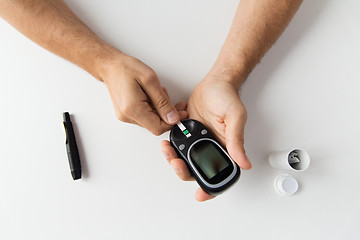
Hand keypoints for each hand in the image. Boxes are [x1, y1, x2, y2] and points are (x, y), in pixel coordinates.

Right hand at [103, 53, 186, 134]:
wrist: (110, 66)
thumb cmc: (126, 68)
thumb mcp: (150, 80)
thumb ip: (163, 102)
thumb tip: (173, 118)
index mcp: (133, 109)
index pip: (158, 128)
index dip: (172, 122)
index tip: (180, 113)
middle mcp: (127, 116)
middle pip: (155, 125)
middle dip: (168, 114)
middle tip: (175, 101)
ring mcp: (126, 116)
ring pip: (151, 121)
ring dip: (160, 110)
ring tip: (158, 93)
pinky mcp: (126, 114)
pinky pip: (145, 116)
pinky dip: (152, 108)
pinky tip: (151, 96)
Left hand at [161, 71, 250, 200]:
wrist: (214, 82)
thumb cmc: (227, 97)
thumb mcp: (235, 117)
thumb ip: (236, 140)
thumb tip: (244, 163)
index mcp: (224, 147)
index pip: (218, 173)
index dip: (210, 187)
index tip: (200, 194)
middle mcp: (210, 146)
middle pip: (195, 168)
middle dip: (182, 169)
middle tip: (175, 161)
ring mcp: (197, 140)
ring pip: (183, 157)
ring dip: (172, 157)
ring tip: (166, 148)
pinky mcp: (187, 131)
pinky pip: (176, 143)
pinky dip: (170, 142)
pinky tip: (169, 135)